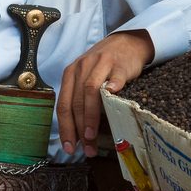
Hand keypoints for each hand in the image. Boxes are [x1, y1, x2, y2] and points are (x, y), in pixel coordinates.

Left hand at [57, 30, 154, 157]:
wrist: (126, 43)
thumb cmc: (104, 66)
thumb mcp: (86, 78)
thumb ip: (79, 100)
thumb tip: (77, 134)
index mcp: (71, 74)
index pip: (63, 104)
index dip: (65, 128)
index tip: (69, 147)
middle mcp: (82, 68)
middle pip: (76, 101)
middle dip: (78, 127)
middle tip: (86, 148)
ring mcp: (101, 64)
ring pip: (90, 91)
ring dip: (90, 116)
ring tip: (92, 135)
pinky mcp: (120, 64)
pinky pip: (115, 78)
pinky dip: (113, 90)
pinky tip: (113, 103)